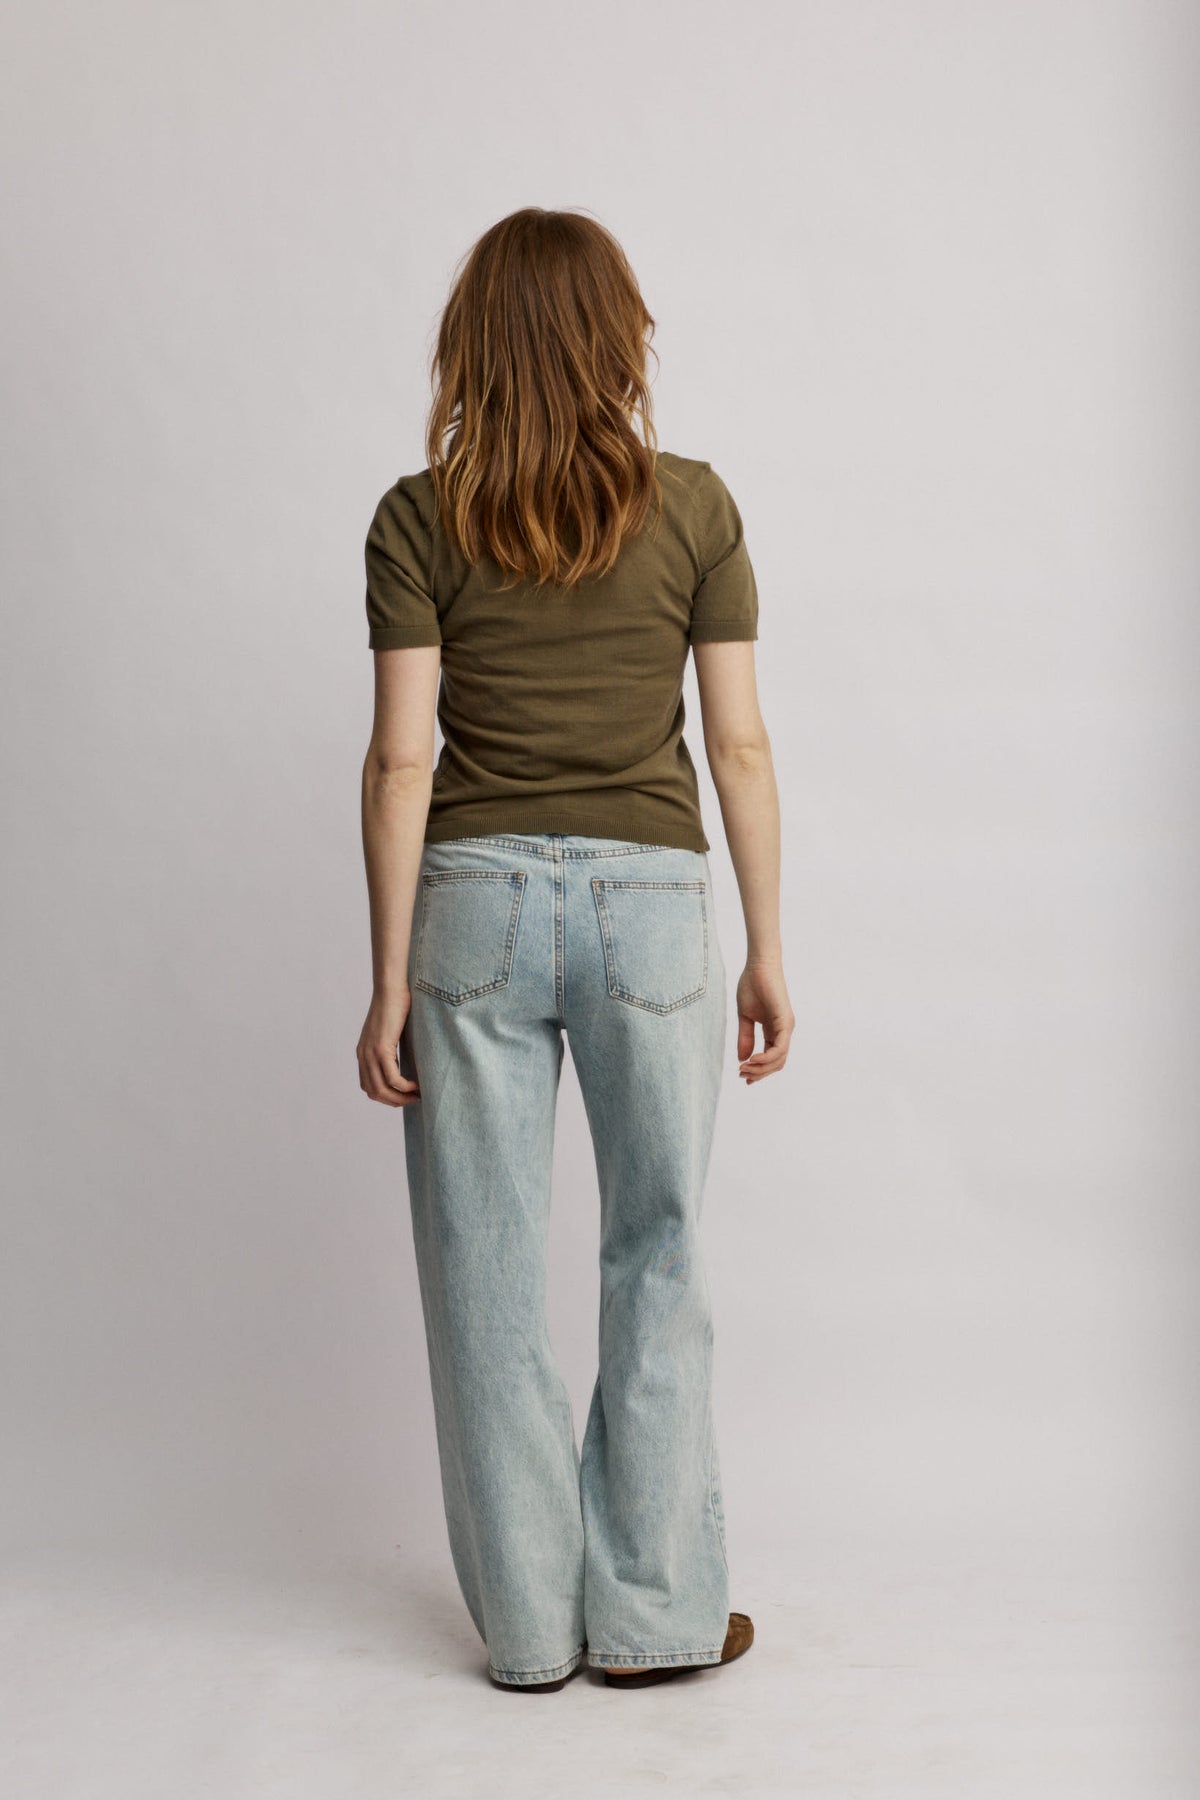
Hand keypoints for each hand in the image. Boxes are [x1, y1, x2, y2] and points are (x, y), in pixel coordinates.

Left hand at [357, 989, 421, 1107]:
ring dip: (400, 1098)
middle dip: (395, 1101)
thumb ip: (390, 1048)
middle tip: (414, 1099)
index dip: (386, 1096)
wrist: (390, 989)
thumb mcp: (389, 1033)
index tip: (404, 1095)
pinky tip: (416, 1085)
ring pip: (382, 1090)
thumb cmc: (395, 1006)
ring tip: (417, 1095)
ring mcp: (370, 1054)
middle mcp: (363, 1056)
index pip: (368, 1087)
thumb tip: (402, 1062)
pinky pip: (392, 1078)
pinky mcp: (381, 1049)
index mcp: (363, 1054)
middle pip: (374, 1093)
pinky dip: (404, 1087)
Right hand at [735, 960, 793, 1083]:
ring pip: (779, 1059)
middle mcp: (783, 1031)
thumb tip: (742, 1059)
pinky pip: (780, 1048)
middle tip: (742, 1075)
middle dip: (759, 1073)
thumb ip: (745, 1037)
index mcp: (774, 1030)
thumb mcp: (745, 1017)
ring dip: (761, 1068)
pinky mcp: (785, 1022)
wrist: (758, 966)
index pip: (771, 1058)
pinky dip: (767, 1058)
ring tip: (744, 1068)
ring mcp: (786, 1027)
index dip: (758, 1070)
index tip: (743, 1075)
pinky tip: (752, 1060)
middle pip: (776, 1063)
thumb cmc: (752, 986)